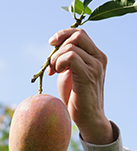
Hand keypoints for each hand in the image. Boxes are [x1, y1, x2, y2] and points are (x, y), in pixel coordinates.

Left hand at [46, 28, 113, 144]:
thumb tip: (54, 48)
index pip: (80, 33)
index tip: (51, 43)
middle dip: (58, 48)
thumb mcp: (69, 73)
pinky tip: (57, 73)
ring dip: (56, 58)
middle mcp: (98, 58)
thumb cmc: (75, 96)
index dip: (63, 34)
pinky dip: (59, 63)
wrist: (87, 117)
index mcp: (95, 55)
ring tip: (54, 72)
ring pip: (70, 48)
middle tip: (52, 65)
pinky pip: (70, 57)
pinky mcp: (88, 75)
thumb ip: (65, 59)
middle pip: (76, 36)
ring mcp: (95, 66)